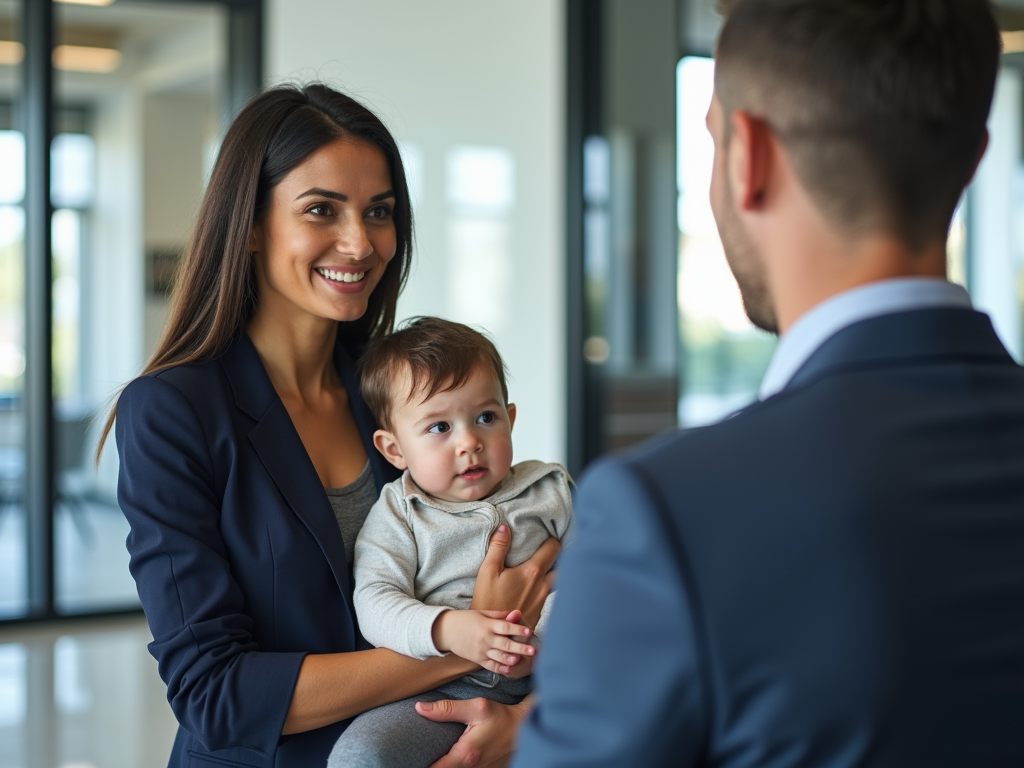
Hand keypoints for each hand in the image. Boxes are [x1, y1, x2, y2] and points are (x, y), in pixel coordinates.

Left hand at [416, 695, 532, 767]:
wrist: (527, 728)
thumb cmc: (502, 716)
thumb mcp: (476, 707)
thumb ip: (447, 709)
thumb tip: (419, 708)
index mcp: (465, 755)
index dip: (420, 765)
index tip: (410, 757)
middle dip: (430, 765)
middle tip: (418, 756)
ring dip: (444, 766)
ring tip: (432, 757)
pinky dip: (455, 767)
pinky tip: (449, 758)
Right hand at [432, 609, 534, 674]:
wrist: (446, 631)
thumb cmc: (465, 619)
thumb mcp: (481, 613)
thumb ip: (499, 615)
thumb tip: (516, 613)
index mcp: (487, 625)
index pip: (505, 627)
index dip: (518, 629)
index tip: (529, 631)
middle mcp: (485, 638)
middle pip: (505, 644)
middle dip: (520, 647)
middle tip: (533, 650)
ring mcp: (481, 650)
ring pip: (499, 657)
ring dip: (512, 659)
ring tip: (522, 660)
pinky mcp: (477, 659)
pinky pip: (491, 665)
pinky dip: (500, 668)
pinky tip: (510, 669)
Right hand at [471, 524, 559, 627]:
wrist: (494, 634)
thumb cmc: (488, 601)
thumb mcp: (488, 572)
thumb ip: (497, 547)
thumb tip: (504, 527)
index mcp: (532, 572)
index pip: (553, 548)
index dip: (552, 539)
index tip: (547, 535)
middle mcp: (543, 585)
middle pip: (560, 564)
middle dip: (556, 556)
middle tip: (547, 550)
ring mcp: (544, 599)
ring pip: (557, 579)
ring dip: (552, 571)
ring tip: (543, 565)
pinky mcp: (541, 611)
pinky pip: (550, 593)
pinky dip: (547, 585)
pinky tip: (535, 585)